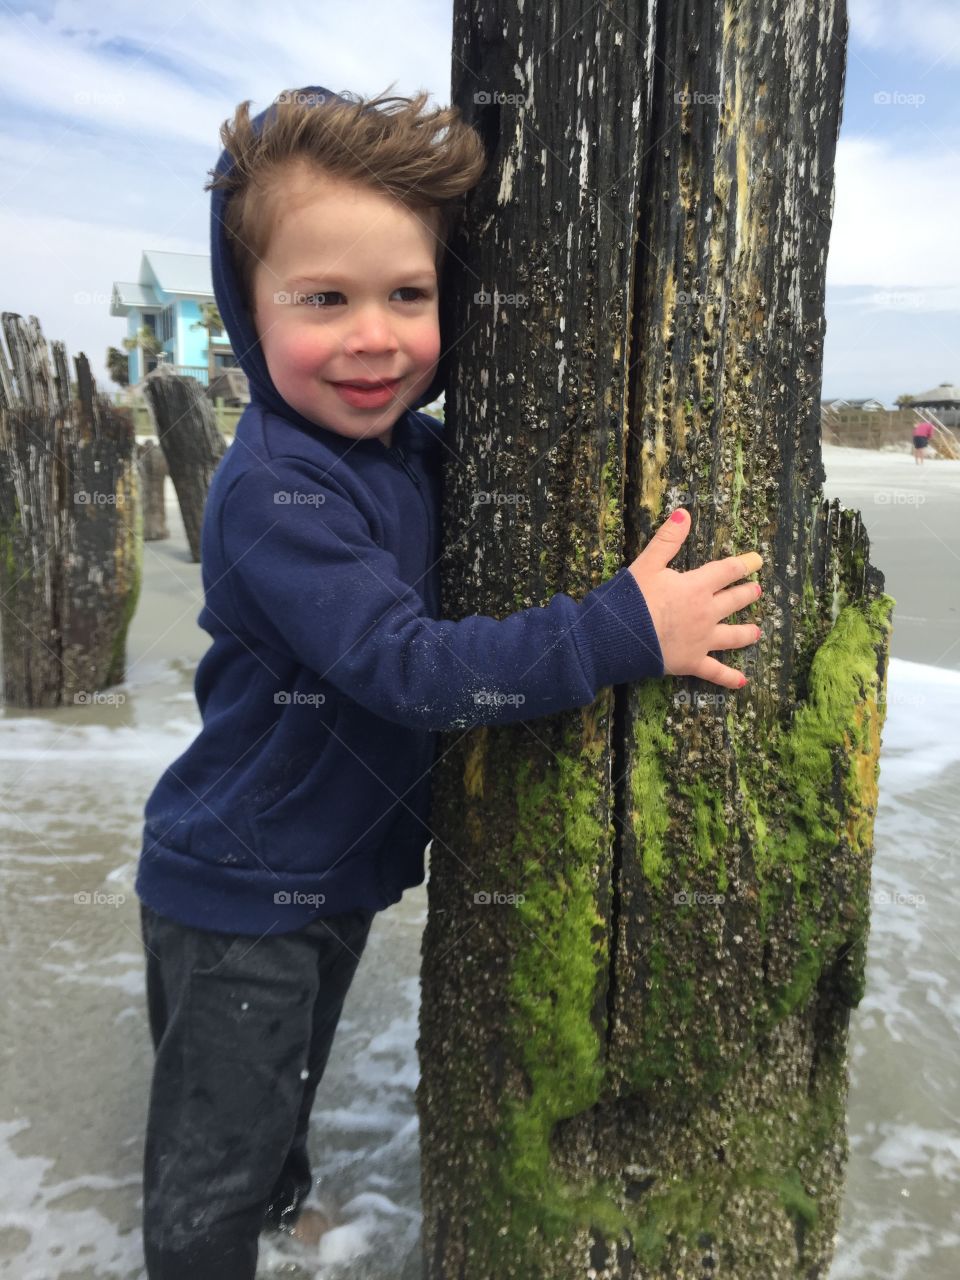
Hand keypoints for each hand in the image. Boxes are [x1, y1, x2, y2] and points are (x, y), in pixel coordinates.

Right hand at [628, 509, 761, 689]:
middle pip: (735, 601)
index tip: (757, 560)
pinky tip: (742, 682)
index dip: (743, 564)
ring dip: (747, 633)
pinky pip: (715, 672)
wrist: (617, 637)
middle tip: (757, 590)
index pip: (727, 571)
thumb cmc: (630, 599)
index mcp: (696, 587)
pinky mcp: (692, 662)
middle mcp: (706, 613)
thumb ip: (667, 539)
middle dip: (748, 594)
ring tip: (757, 631)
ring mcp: (702, 640)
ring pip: (733, 636)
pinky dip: (729, 678)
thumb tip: (684, 513)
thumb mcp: (647, 563)